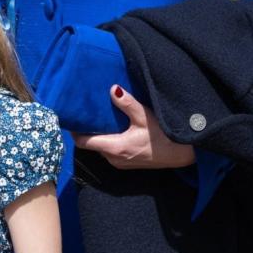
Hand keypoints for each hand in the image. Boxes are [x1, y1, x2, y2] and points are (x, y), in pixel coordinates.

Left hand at [74, 84, 194, 169]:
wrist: (181, 155)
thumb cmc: (164, 136)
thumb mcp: (145, 117)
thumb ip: (127, 104)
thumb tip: (113, 89)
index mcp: (114, 147)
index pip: (84, 142)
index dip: (75, 131)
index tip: (72, 118)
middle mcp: (113, 158)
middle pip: (91, 145)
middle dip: (88, 131)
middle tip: (87, 114)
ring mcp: (119, 163)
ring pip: (101, 149)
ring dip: (99, 136)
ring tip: (100, 119)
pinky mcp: (126, 164)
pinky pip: (110, 152)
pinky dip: (108, 141)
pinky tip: (115, 129)